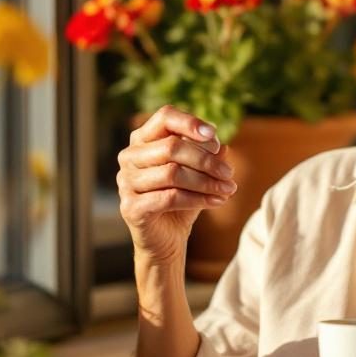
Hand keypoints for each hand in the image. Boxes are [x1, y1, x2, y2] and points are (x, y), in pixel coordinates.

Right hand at [116, 105, 236, 264]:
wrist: (167, 239)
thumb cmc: (181, 199)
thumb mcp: (199, 173)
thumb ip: (208, 156)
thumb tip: (223, 147)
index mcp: (143, 139)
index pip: (164, 117)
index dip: (190, 123)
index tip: (215, 136)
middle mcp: (129, 157)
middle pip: (171, 147)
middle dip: (206, 160)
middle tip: (229, 173)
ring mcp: (126, 182)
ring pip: (172, 173)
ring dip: (206, 181)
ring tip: (228, 189)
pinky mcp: (131, 207)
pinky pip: (170, 197)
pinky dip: (198, 199)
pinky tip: (217, 202)